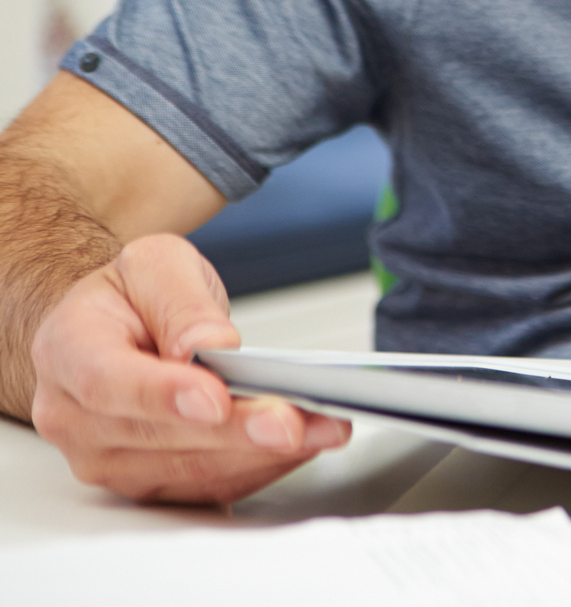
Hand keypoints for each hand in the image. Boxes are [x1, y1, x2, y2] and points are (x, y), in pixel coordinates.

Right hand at [29, 233, 349, 502]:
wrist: (114, 328)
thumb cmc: (130, 298)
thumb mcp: (155, 265)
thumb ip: (179, 300)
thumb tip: (208, 343)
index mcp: (68, 352)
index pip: (108, 383)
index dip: (162, 396)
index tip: (215, 399)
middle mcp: (76, 418)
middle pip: (158, 436)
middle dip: (234, 432)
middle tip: (292, 422)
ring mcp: (108, 459)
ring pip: (188, 471)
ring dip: (260, 456)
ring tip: (320, 430)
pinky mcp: (148, 482)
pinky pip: (207, 487)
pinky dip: (261, 468)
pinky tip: (304, 445)